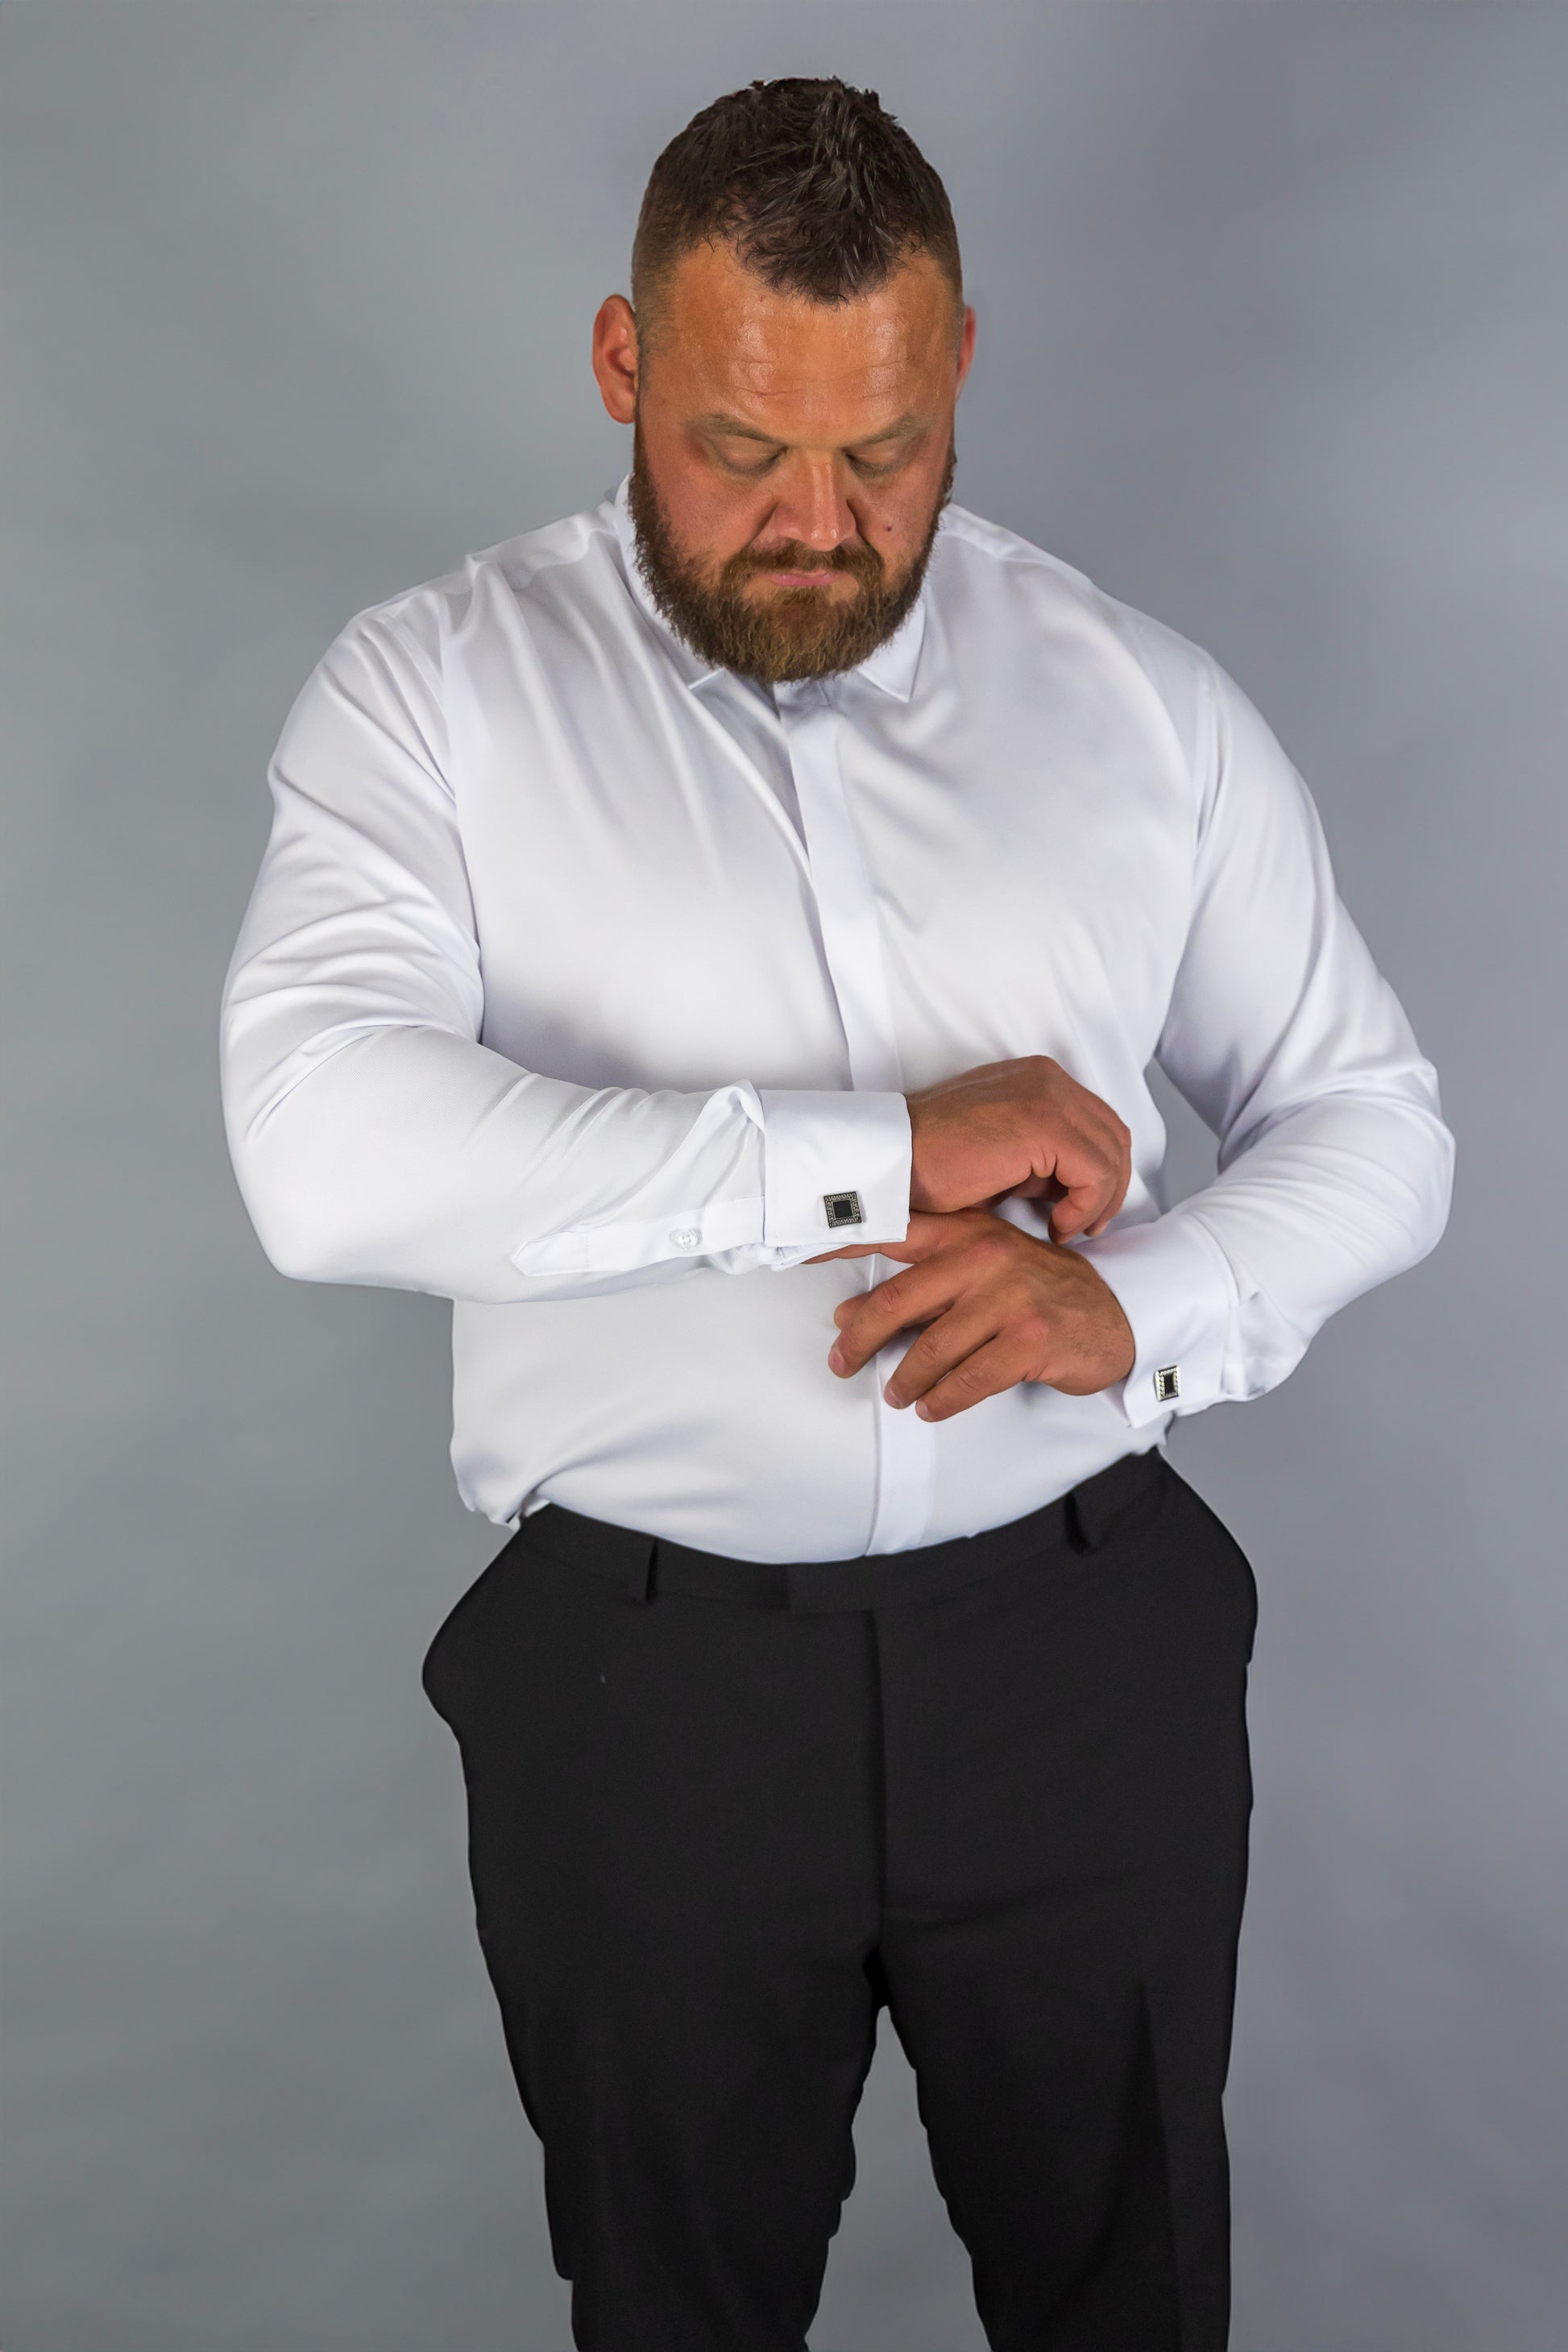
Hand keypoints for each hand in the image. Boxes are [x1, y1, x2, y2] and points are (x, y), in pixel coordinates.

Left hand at [822, 1207, 1135, 1421]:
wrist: (1116, 1314)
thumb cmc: (1039, 1294)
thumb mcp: (983, 1271)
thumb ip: (923, 1286)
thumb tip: (849, 1315)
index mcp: (968, 1232)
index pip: (892, 1233)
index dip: (841, 1244)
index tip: (797, 1257)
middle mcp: (985, 1256)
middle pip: (897, 1300)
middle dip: (860, 1338)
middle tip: (841, 1362)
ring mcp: (1009, 1297)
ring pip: (931, 1348)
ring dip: (904, 1380)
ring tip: (895, 1394)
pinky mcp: (1030, 1339)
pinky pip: (968, 1379)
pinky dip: (942, 1400)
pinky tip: (931, 1406)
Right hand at [904, 1055, 1130, 1238]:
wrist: (892, 1158)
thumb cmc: (932, 1162)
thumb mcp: (1003, 1155)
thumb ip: (1041, 1160)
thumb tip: (1073, 1188)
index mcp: (1039, 1078)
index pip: (1099, 1123)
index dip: (1103, 1172)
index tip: (1084, 1211)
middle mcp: (1049, 1078)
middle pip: (1114, 1135)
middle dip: (1109, 1188)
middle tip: (1088, 1226)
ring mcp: (1049, 1096)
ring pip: (1112, 1154)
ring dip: (1099, 1201)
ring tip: (1068, 1229)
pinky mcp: (1044, 1125)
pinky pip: (1095, 1173)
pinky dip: (1086, 1206)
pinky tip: (1057, 1226)